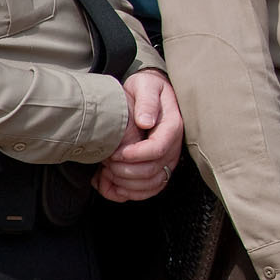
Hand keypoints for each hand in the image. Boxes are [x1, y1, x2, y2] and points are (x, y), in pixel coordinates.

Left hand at [94, 70, 183, 202]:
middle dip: (124, 171)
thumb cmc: (146, 89)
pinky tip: (109, 183)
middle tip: (106, 160)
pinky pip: (148, 191)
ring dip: (124, 184)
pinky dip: (127, 193)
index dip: (134, 156)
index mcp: (172, 126)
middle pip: (152, 171)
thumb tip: (146, 121)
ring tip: (106, 171)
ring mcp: (167, 160)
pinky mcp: (159, 169)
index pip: (157, 149)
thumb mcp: (145, 86)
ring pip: (151, 185)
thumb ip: (146, 101)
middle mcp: (173, 147)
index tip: (115, 152)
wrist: (150, 94)